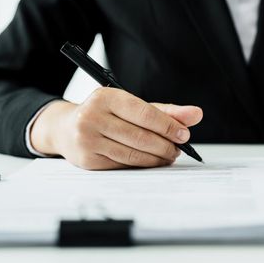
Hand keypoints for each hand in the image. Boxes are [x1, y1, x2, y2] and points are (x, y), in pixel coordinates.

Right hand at [30, 88, 202, 169]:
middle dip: (165, 145)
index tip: (185, 134)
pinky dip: (142, 165)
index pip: (144, 113)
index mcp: (106, 97)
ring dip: (156, 158)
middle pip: (140, 136)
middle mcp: (93, 116)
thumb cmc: (106, 114)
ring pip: (132, 154)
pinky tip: (152, 162)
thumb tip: (196, 114)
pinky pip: (123, 165)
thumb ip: (165, 111)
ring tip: (169, 156)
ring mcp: (87, 139)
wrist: (66, 127)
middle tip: (179, 149)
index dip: (168, 125)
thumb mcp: (132, 106)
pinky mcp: (87, 160)